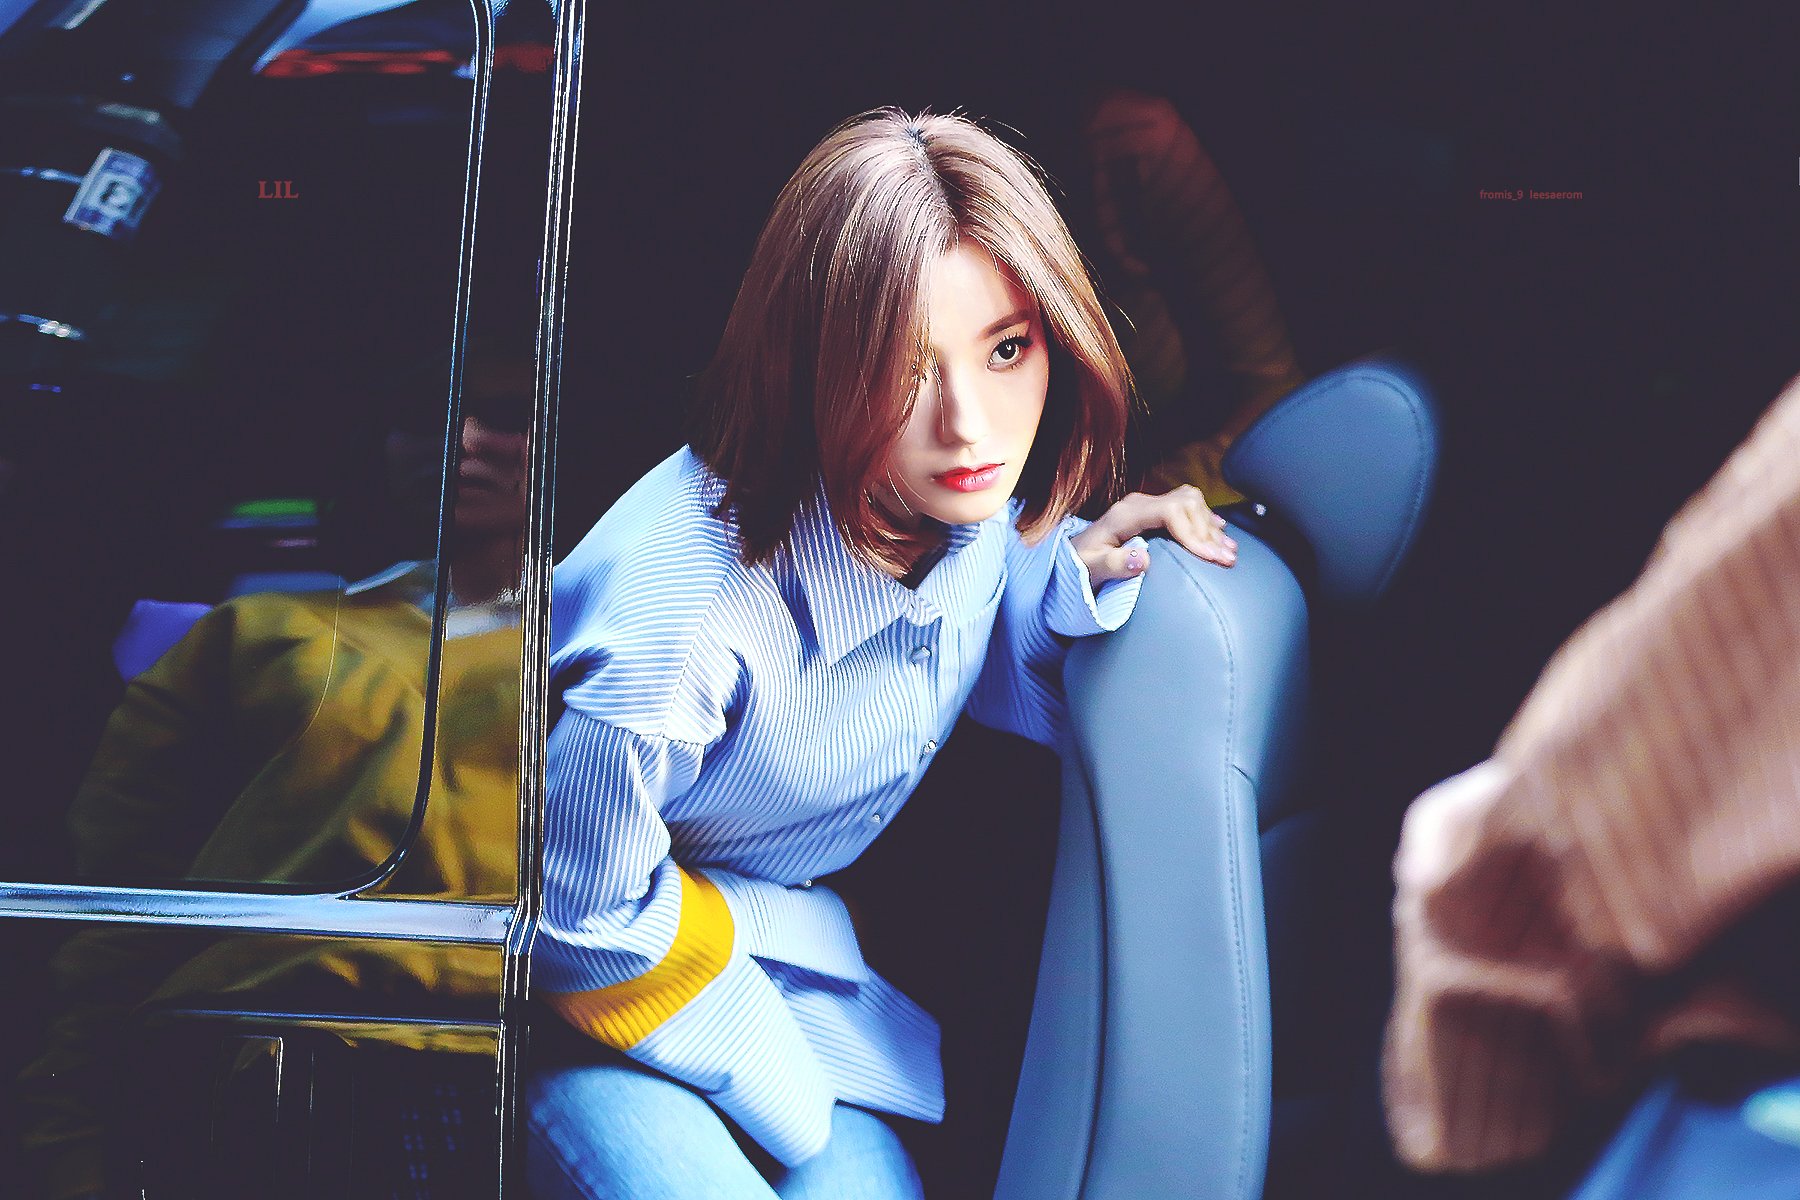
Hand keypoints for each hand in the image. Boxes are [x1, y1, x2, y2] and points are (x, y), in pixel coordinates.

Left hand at [1070, 484, 1237, 587]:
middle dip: (1209, 532)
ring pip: (1191, 503)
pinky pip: (1187, 508)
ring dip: (1212, 527)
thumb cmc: (1080, 564)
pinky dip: (1206, 521)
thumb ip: (1114, 565)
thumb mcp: (1091, 568)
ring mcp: (1148, 506)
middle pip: (1187, 504)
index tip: (1209, 557)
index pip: (1171, 511)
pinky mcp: (1154, 513)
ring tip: (1228, 552)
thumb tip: (1142, 559)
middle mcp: (1140, 504)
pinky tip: (1221, 533)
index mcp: (1126, 514)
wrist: (1073, 556)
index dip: (1194, 532)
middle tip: (1225, 560)